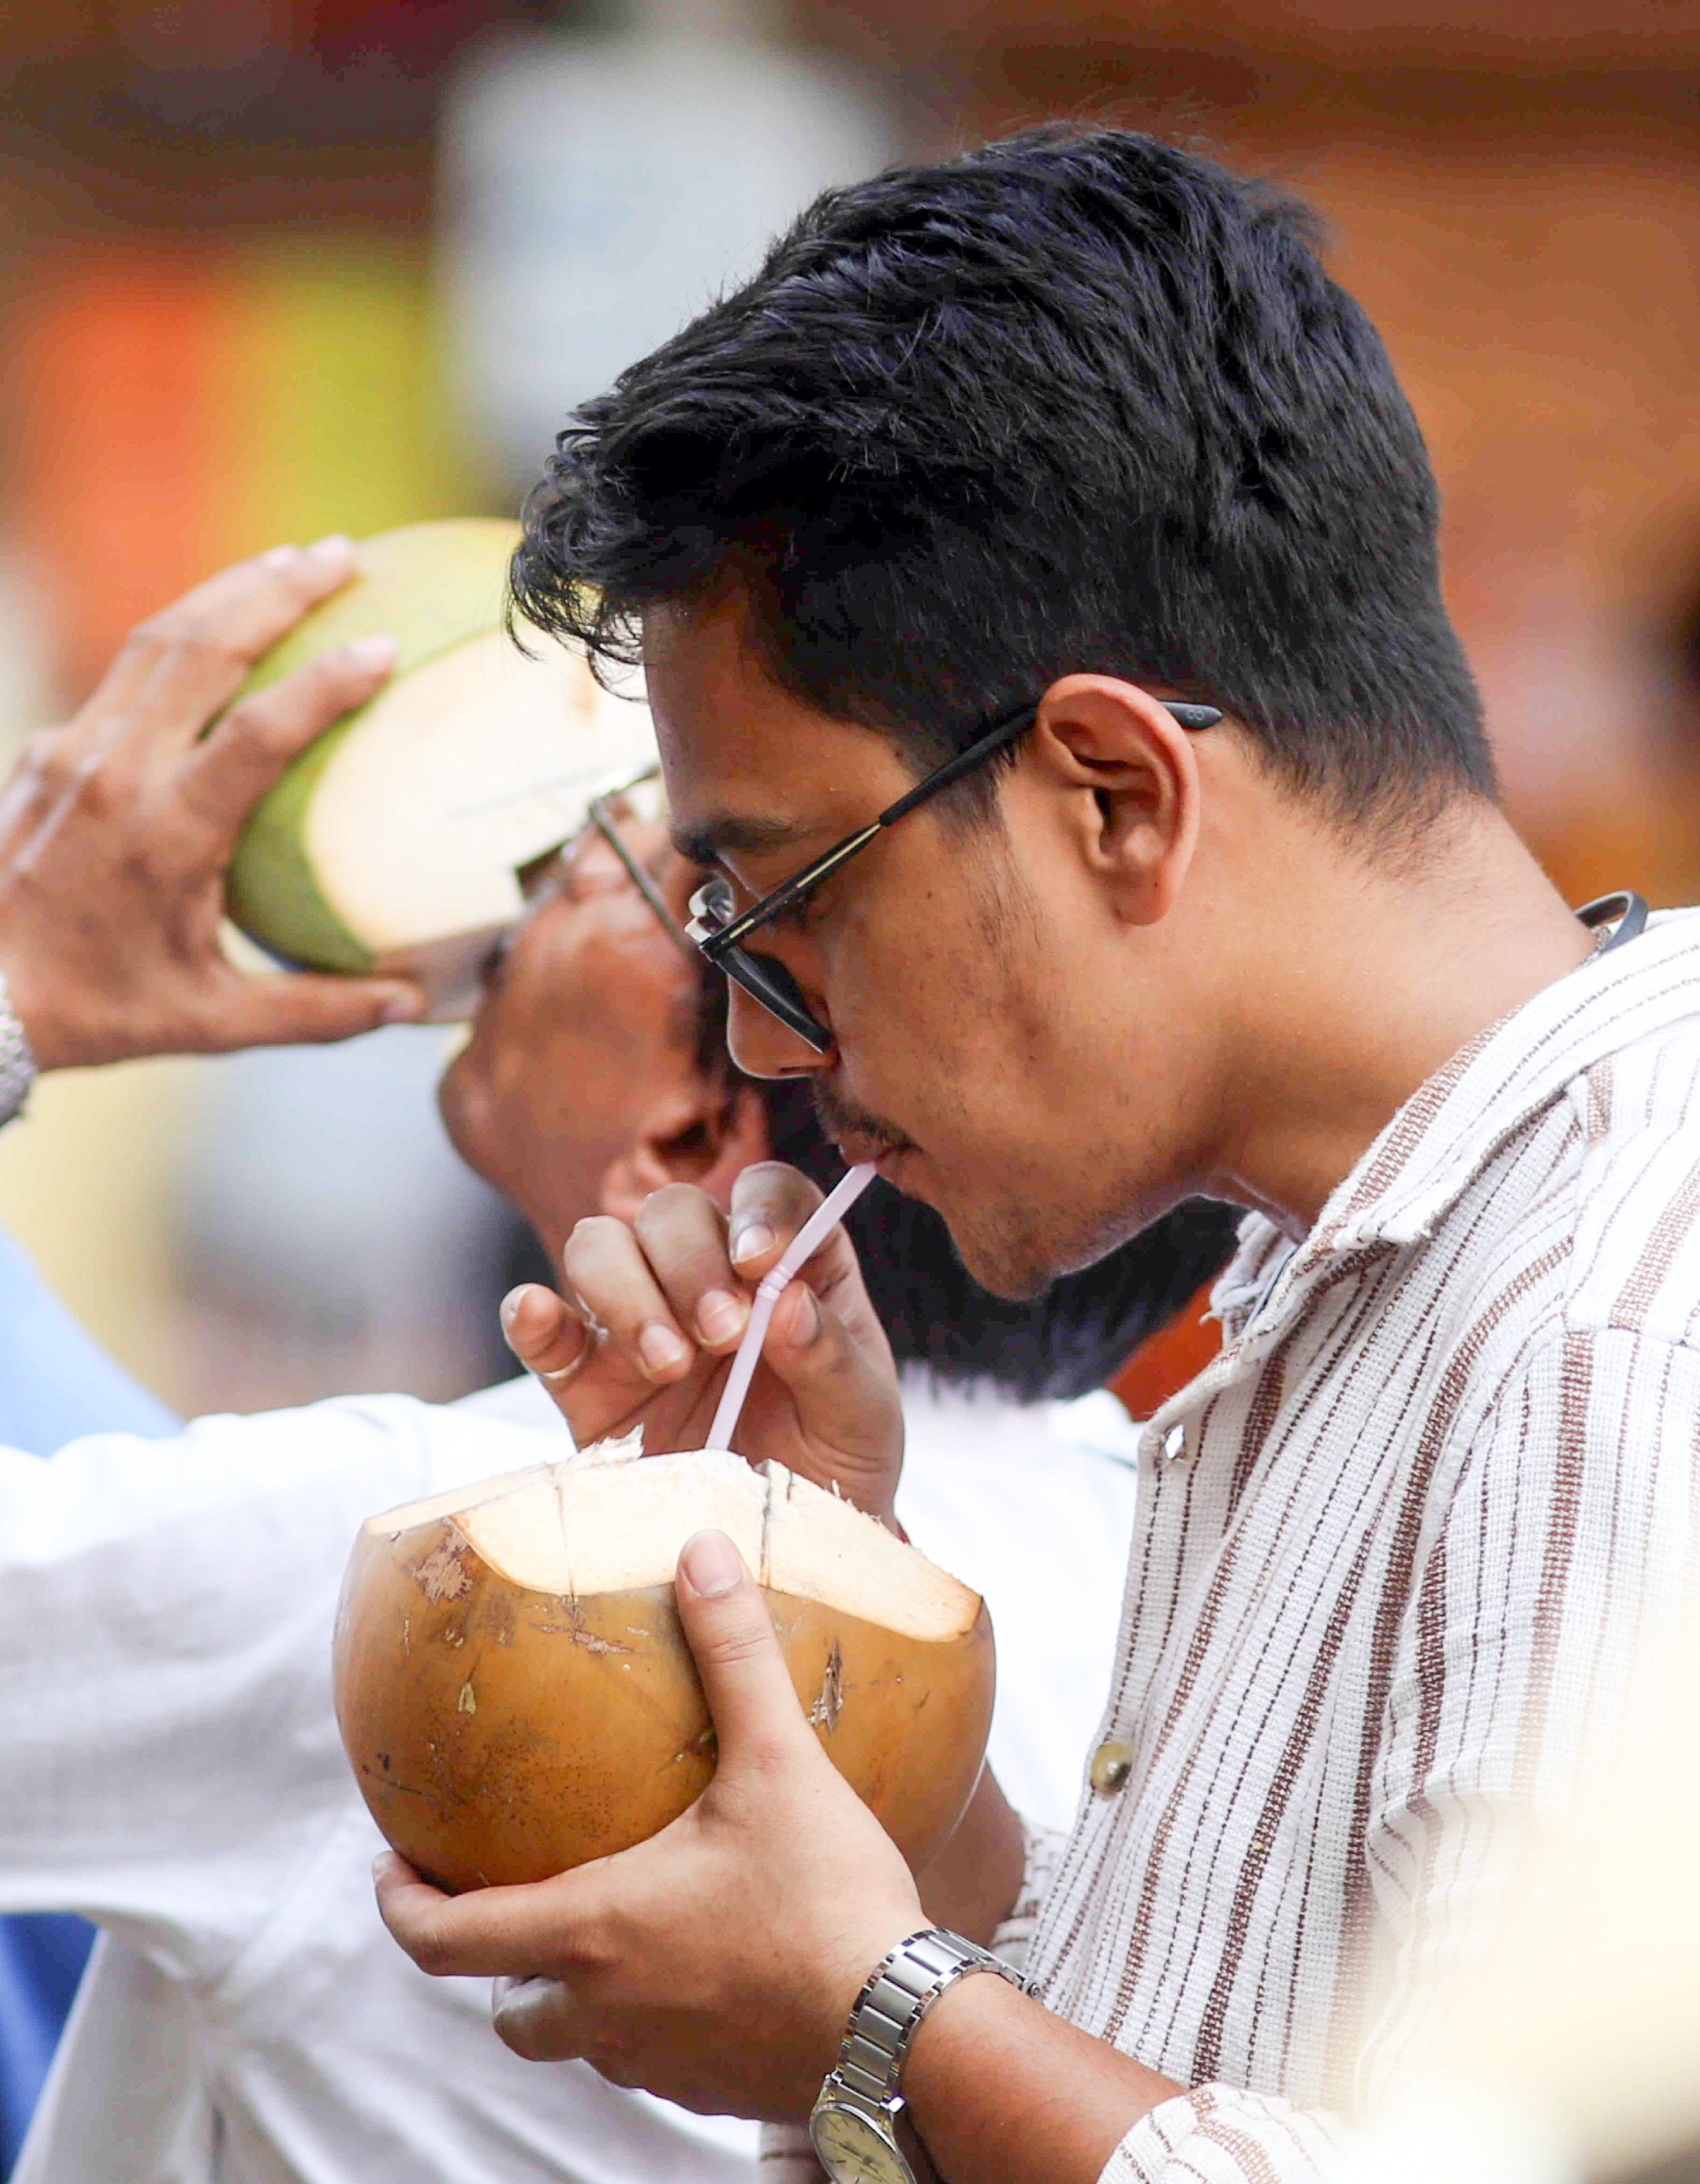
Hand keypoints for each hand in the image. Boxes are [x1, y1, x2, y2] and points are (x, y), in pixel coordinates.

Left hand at [0, 536, 425, 1069]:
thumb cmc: (99, 1012)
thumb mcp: (213, 1023)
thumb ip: (319, 1012)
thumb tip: (414, 1003)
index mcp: (167, 835)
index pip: (258, 733)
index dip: (325, 684)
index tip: (383, 645)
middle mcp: (117, 773)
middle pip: (203, 647)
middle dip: (279, 589)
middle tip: (346, 555)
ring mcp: (72, 750)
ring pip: (156, 639)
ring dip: (229, 590)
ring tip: (294, 560)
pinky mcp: (47, 748)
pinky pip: (125, 671)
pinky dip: (183, 635)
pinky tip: (223, 628)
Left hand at [375, 1526, 922, 2117]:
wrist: (901, 2028)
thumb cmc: (827, 1898)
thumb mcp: (777, 1762)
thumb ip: (733, 1654)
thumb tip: (700, 1553)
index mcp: (593, 1930)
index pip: (446, 1940)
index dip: (402, 1906)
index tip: (391, 1870)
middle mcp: (606, 2010)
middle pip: (508, 2007)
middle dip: (495, 1962)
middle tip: (505, 1902)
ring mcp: (658, 2062)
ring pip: (578, 2039)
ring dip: (573, 1993)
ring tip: (607, 1927)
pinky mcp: (712, 2089)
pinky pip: (650, 2060)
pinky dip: (646, 2018)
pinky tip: (699, 1966)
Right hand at [501, 1161, 904, 1520]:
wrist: (785, 1553)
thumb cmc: (836, 1464)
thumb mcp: (862, 1418)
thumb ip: (832, 1358)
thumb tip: (789, 1303)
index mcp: (790, 1267)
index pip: (768, 1193)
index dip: (760, 1208)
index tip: (762, 1259)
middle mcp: (710, 1278)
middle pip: (673, 1211)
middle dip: (692, 1261)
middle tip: (724, 1335)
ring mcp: (640, 1324)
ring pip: (601, 1247)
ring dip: (626, 1290)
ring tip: (666, 1364)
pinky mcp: (587, 1384)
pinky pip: (545, 1333)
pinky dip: (531, 1314)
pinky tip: (536, 1315)